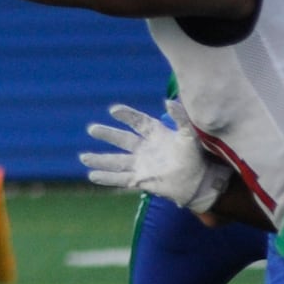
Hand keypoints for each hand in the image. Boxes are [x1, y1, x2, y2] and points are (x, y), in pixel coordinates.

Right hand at [80, 100, 230, 212]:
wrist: (200, 182)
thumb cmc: (196, 156)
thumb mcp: (189, 134)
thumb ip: (180, 118)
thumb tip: (168, 101)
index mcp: (156, 134)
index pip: (137, 122)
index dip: (126, 115)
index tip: (114, 110)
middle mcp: (145, 148)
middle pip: (122, 140)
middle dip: (107, 134)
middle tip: (92, 129)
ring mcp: (141, 164)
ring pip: (116, 161)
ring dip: (100, 159)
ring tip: (84, 157)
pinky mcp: (141, 180)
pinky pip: (120, 178)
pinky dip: (106, 178)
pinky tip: (92, 176)